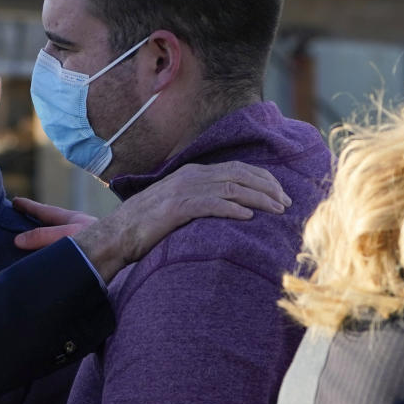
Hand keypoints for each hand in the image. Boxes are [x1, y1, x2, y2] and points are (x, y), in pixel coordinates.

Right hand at [14, 161, 290, 282]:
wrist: (117, 235)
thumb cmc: (146, 226)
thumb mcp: (175, 206)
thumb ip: (198, 201)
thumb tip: (226, 208)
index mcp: (190, 173)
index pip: (235, 169)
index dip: (261, 178)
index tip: (280, 192)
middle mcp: (189, 176)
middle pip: (239, 175)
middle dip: (267, 187)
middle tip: (287, 202)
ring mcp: (183, 190)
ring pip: (231, 188)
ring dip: (258, 198)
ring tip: (277, 210)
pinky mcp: (177, 208)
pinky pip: (212, 204)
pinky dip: (233, 209)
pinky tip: (249, 218)